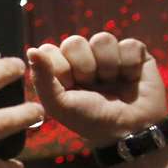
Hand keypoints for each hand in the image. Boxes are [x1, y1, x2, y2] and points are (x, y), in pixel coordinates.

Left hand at [28, 33, 166, 146]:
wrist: (129, 129)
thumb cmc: (89, 119)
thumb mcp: (59, 104)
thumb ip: (42, 78)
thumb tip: (32, 50)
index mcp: (61, 69)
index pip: (49, 50)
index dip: (60, 68)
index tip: (69, 87)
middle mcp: (83, 58)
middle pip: (74, 41)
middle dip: (83, 67)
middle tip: (91, 85)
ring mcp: (108, 53)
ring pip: (102, 39)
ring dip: (107, 66)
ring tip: (111, 82)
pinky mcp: (135, 52)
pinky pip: (129, 44)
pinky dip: (129, 65)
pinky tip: (130, 78)